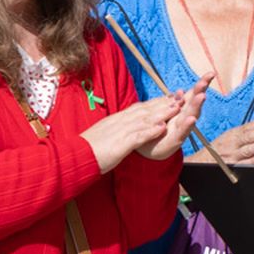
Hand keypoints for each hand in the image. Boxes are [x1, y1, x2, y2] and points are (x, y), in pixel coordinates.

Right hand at [79, 77, 209, 171]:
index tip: (167, 98)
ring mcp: (120, 132)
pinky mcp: (120, 144)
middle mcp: (119, 122)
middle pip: (144, 110)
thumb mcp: (102, 134)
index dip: (154, 103)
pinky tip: (162, 128)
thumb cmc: (87, 149)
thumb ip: (113, 129)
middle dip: (162, 104)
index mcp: (115, 120)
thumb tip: (120, 127)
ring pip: (144, 120)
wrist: (75, 156)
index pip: (138, 108)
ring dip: (161, 113)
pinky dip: (151, 131)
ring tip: (176, 108)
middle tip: (178, 98)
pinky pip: (138, 136)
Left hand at [137, 76, 209, 159]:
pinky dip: (187, 126)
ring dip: (196, 106)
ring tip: (201, 96)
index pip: (192, 95)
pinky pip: (181, 133)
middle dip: (199, 92)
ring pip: (190, 116)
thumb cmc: (156, 130)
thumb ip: (171, 103)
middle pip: (193, 104)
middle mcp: (183, 119)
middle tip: (205, 81)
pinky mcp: (173, 141)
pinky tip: (191, 119)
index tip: (210, 74)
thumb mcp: (162, 112)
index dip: (201, 84)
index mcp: (180, 111)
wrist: (146, 149)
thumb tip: (179, 91)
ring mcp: (180, 130)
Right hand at [194, 86, 253, 164]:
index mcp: (232, 135)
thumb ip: (248, 128)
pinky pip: (242, 165)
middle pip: (248, 136)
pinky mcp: (229, 168)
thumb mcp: (230, 136)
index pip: (248, 127)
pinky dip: (251, 161)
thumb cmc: (217, 150)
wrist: (199, 164)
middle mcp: (231, 144)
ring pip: (247, 149)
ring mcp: (230, 156)